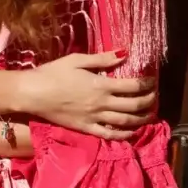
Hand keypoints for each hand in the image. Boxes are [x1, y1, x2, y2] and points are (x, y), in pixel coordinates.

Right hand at [17, 51, 156, 139]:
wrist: (32, 94)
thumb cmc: (52, 73)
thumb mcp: (77, 60)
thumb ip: (102, 59)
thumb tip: (124, 53)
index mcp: (101, 85)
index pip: (133, 86)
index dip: (147, 83)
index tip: (153, 80)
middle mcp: (101, 104)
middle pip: (134, 105)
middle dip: (149, 101)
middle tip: (155, 96)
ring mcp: (95, 118)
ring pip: (126, 122)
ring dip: (142, 118)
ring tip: (150, 114)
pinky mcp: (86, 129)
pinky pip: (110, 135)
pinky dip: (124, 134)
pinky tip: (132, 131)